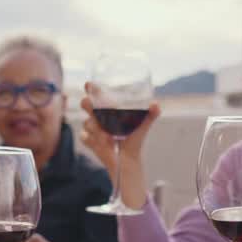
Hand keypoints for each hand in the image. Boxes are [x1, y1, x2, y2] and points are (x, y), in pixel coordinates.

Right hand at [79, 89, 160, 208]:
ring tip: (110, 138)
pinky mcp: (89, 140)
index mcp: (108, 108)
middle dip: (88, 105)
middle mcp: (97, 115)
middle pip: (86, 104)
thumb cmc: (133, 137)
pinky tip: (103, 144)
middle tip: (94, 109)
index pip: (97, 94)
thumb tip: (156, 104)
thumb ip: (150, 114)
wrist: (128, 157)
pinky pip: (85, 137)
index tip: (89, 84)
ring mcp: (92, 128)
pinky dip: (92, 140)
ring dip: (98, 129)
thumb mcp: (142, 125)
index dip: (92, 88)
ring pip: (88, 123)